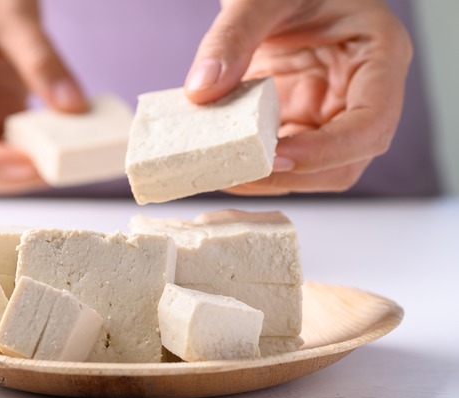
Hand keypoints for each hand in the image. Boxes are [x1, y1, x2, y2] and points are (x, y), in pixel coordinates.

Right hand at [0, 0, 86, 194]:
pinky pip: (10, 149)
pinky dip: (35, 156)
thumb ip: (42, 60)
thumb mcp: (14, 13)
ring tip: (63, 163)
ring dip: (22, 172)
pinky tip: (64, 148)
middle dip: (6, 176)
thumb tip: (74, 109)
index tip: (27, 163)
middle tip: (54, 170)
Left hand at [184, 0, 411, 194]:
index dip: (327, 151)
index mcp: (379, 56)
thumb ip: (231, 36)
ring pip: (312, 171)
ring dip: (267, 179)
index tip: (277, 156)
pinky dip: (252, 167)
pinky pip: (282, 160)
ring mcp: (330, 113)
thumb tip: (201, 90)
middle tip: (234, 173)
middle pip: (344, 162)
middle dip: (290, 175)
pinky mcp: (299, 122)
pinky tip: (217, 161)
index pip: (371, 124)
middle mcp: (361, 94)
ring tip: (218, 171)